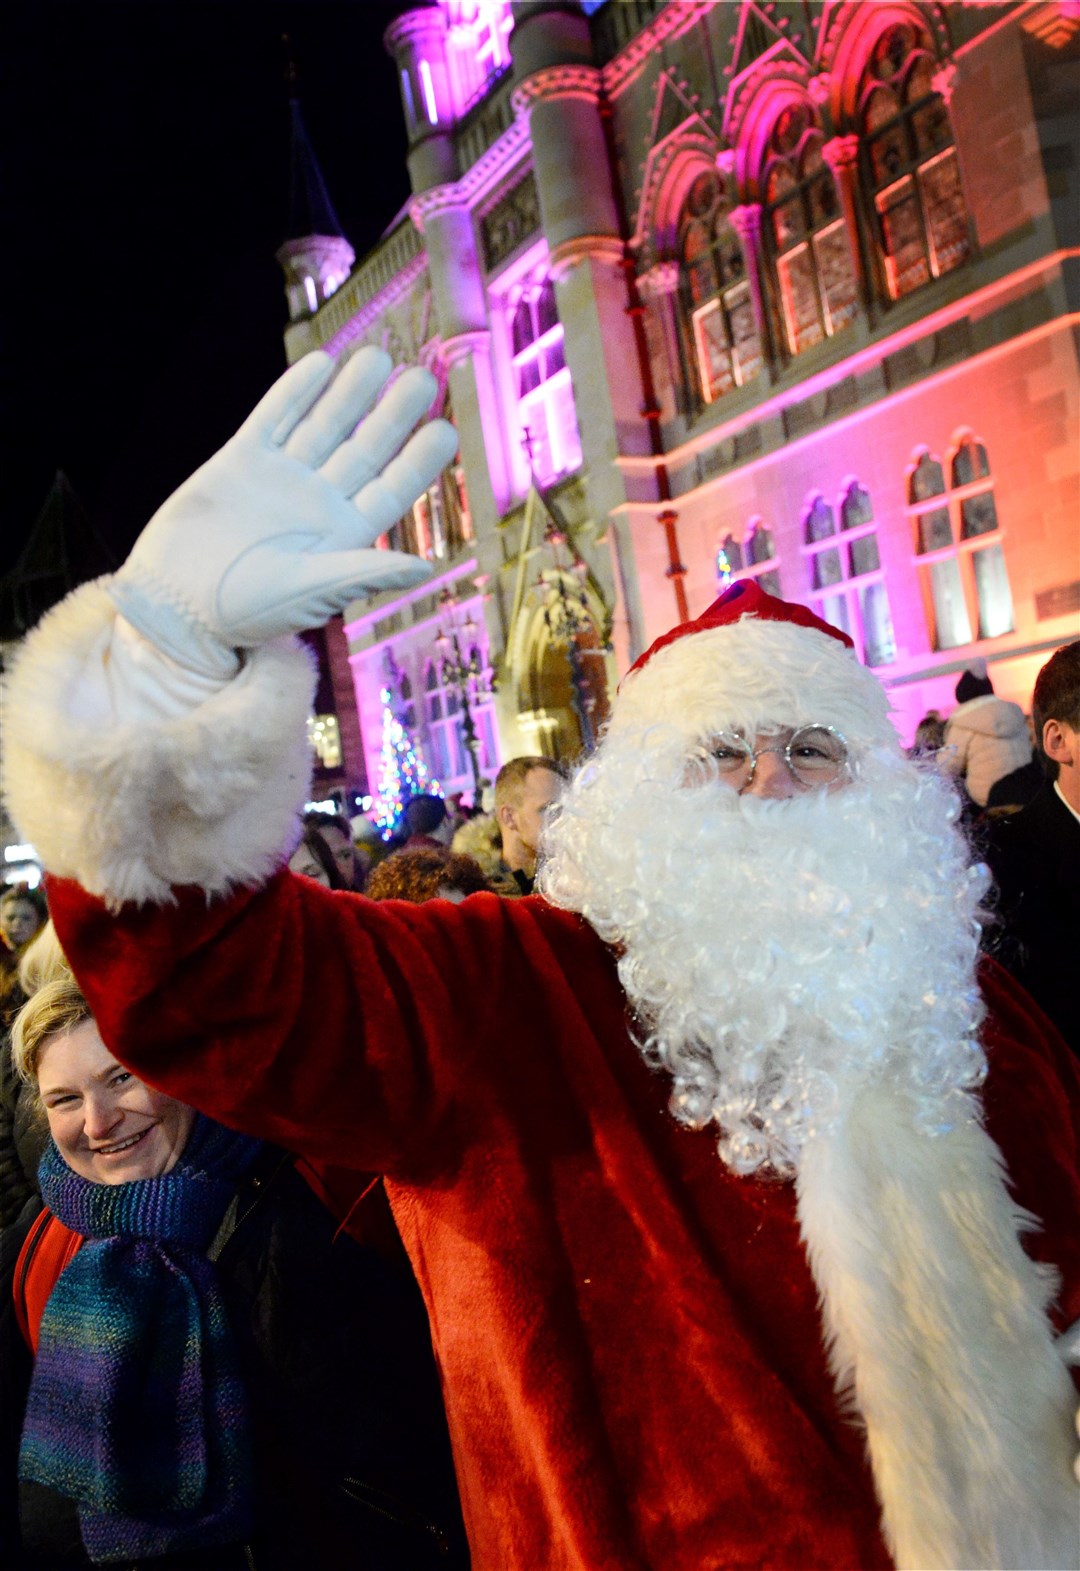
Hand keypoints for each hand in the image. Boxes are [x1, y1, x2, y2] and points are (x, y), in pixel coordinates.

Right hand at [109, 349, 458, 675]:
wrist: (174, 604)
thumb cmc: (245, 611)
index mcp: (343, 535)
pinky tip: (322, 363)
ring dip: (350, 393)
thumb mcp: (310, 592)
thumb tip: (425, 569)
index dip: (417, 461)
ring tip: (378, 357)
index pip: (390, 490)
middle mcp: (318, 502)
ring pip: (323, 426)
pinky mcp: (240, 461)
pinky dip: (295, 392)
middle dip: (392, 415)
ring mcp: (281, 478)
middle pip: (364, 448)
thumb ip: (363, 572)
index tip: (444, 429)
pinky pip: (273, 419)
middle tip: (421, 380)